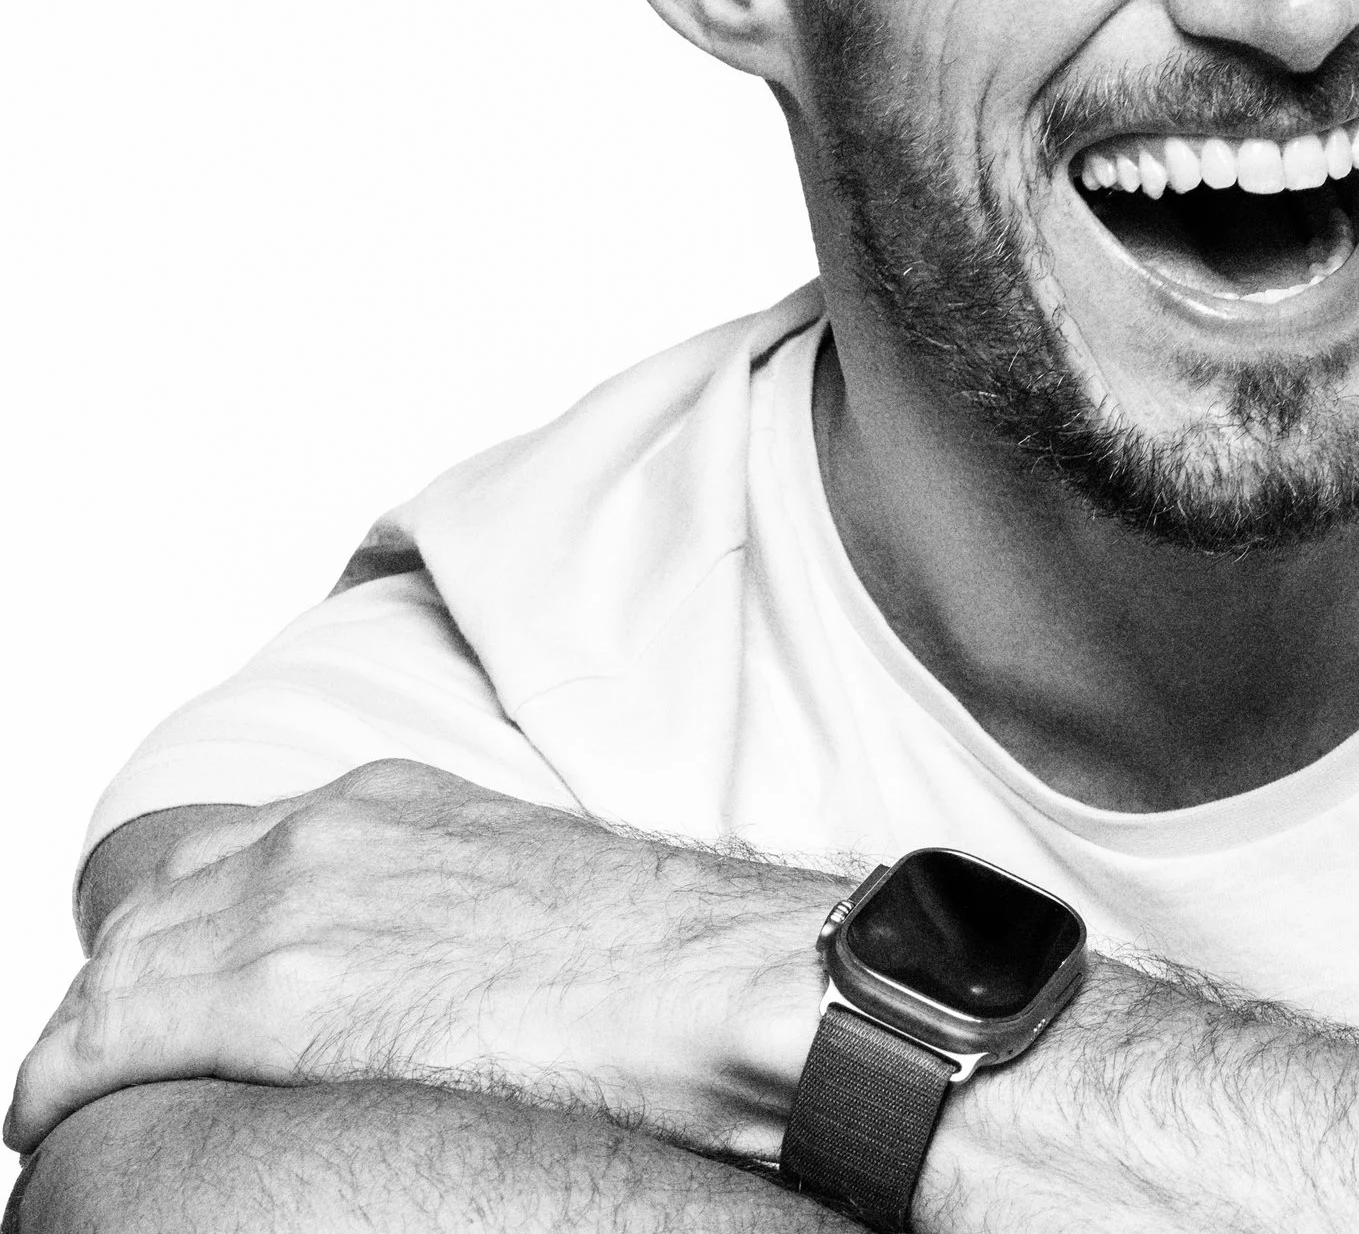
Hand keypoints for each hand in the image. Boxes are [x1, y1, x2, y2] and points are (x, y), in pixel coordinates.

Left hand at [6, 761, 836, 1157]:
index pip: (223, 861)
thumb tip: (441, 986)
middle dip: (120, 991)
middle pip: (151, 908)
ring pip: (115, 970)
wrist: (723, 980)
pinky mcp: (281, 991)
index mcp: (395, 807)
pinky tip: (61, 1121)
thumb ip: (457, 916)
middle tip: (116, 1069)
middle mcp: (327, 833)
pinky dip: (64, 1084)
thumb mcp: (537, 900)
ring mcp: (297, 902)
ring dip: (89, 1041)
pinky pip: (104, 1040)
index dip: (180, 942)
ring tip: (83, 1104)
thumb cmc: (667, 960)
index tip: (173, 1005)